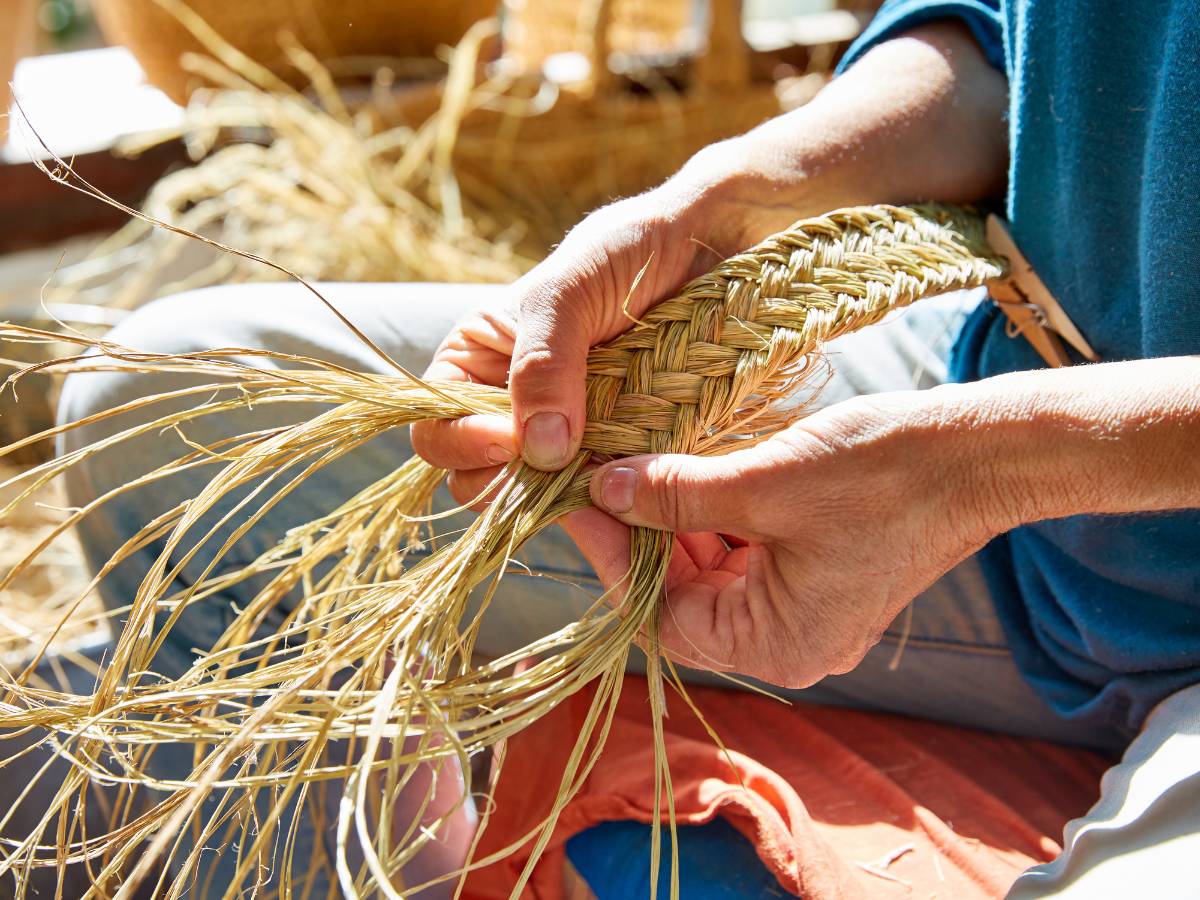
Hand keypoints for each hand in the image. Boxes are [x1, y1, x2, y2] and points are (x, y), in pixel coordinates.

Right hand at [411, 170, 764, 490]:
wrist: (712, 245)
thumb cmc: (628, 250)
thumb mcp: (569, 291)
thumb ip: (543, 363)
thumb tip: (538, 449)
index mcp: (479, 363)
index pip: (438, 427)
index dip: (463, 443)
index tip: (510, 440)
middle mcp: (516, 406)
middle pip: (485, 478)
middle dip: (519, 489)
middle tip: (565, 479)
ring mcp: (571, 435)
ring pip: (548, 500)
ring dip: (574, 510)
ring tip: (613, 504)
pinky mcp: (623, 452)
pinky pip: (606, 498)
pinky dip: (617, 510)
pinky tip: (640, 507)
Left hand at [563, 389, 1007, 687]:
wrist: (981, 452)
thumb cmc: (883, 473)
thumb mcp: (763, 482)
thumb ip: (676, 494)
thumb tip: (604, 490)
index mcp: (777, 644)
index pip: (662, 617)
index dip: (615, 558)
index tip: (581, 502)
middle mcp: (789, 642)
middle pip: (683, 598)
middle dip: (642, 536)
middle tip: (602, 477)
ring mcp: (806, 610)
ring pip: (711, 573)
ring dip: (675, 521)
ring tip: (641, 465)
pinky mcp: (818, 574)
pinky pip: (745, 555)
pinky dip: (714, 516)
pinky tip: (691, 471)